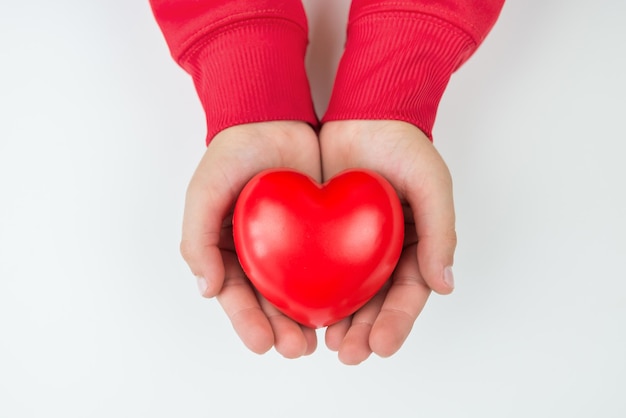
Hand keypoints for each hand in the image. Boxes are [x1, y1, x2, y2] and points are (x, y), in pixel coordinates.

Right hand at [180, 121, 320, 357]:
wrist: (273, 117)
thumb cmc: (232, 154)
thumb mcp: (204, 191)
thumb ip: (196, 238)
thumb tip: (207, 289)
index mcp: (228, 250)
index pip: (236, 294)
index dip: (246, 322)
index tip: (262, 344)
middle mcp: (259, 253)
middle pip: (269, 302)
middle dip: (280, 330)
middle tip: (296, 349)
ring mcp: (291, 243)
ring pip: (299, 291)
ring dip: (306, 319)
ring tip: (319, 340)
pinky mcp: (319, 231)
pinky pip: (327, 264)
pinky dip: (332, 288)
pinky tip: (343, 306)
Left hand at [319, 120, 456, 363]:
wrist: (366, 113)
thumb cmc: (405, 146)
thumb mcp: (431, 183)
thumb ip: (440, 231)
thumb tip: (446, 285)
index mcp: (416, 246)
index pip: (410, 293)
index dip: (397, 322)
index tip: (380, 345)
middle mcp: (386, 252)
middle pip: (377, 303)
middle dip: (365, 332)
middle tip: (349, 354)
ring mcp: (355, 244)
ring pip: (348, 294)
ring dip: (340, 322)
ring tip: (327, 343)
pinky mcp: (327, 233)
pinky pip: (320, 268)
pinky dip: (314, 292)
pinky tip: (303, 310)